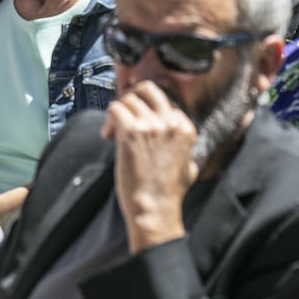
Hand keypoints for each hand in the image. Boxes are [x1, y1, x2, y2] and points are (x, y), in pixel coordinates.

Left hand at [102, 80, 195, 251]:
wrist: (155, 209)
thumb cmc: (168, 195)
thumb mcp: (190, 168)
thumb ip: (186, 151)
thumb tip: (183, 148)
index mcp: (185, 129)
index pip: (165, 102)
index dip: (148, 112)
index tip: (138, 124)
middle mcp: (170, 122)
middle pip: (148, 89)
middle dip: (132, 97)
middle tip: (123, 113)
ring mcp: (151, 125)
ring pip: (128, 99)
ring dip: (117, 113)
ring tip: (113, 132)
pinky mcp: (132, 131)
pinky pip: (115, 108)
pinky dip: (109, 119)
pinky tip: (108, 135)